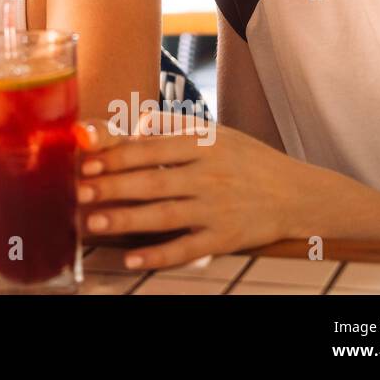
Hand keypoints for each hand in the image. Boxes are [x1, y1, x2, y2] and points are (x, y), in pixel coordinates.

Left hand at [76, 111, 305, 268]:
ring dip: (127, 219)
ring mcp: (217, 208)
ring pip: (165, 214)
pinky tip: (132, 258)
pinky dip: (160, 254)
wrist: (299, 193)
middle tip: (79, 191)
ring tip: (94, 222)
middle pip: (153, 180)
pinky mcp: (226, 238)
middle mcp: (209, 175)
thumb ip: (174, 125)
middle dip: (113, 186)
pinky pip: (188, 248)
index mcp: (202, 144)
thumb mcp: (216, 132)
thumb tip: (137, 120)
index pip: (151, 147)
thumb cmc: (248, 159)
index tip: (87, 161)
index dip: (117, 154)